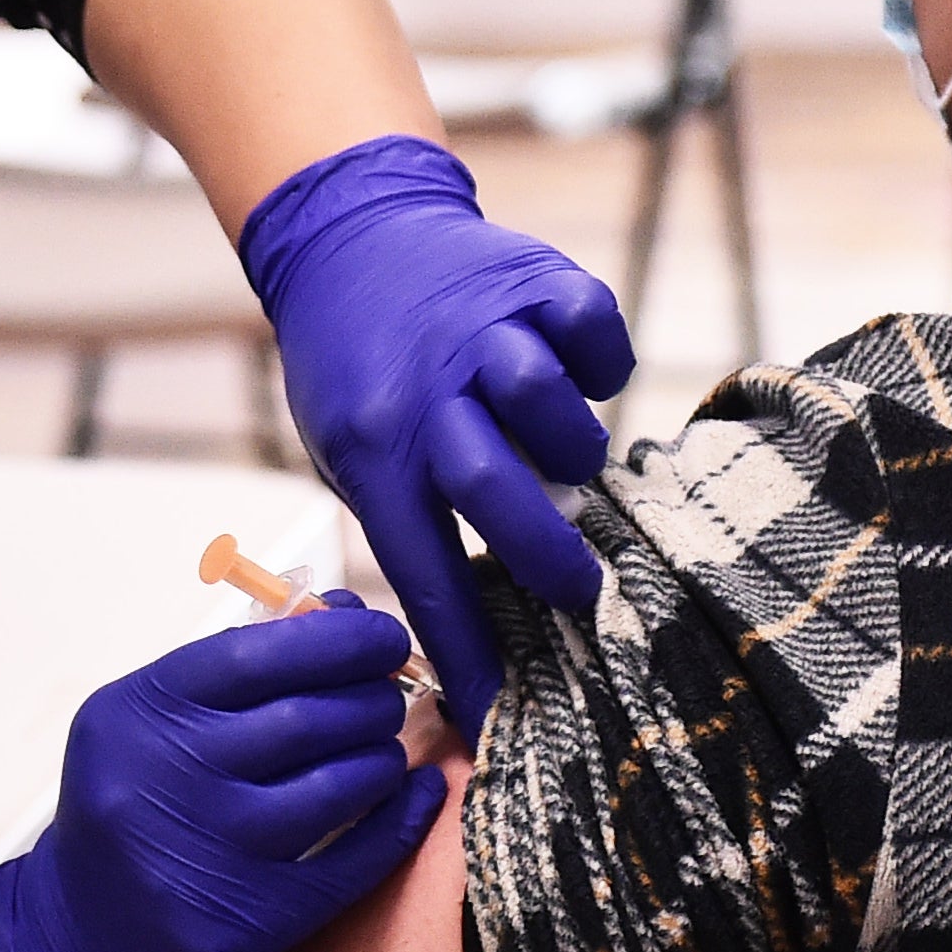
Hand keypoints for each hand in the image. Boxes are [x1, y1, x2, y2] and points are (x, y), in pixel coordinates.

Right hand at [0, 602, 440, 951]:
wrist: (74, 951)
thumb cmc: (128, 817)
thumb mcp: (147, 730)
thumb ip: (234, 673)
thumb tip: (345, 617)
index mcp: (137, 715)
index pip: (256, 654)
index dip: (337, 639)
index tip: (383, 636)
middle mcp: (166, 778)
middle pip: (306, 718)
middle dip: (370, 698)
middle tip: (389, 696)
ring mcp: (207, 853)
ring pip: (337, 786)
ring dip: (380, 759)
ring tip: (382, 753)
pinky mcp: (247, 921)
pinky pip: (353, 861)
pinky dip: (401, 821)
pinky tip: (416, 797)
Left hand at [240, 136, 633, 729]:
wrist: (351, 236)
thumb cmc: (357, 370)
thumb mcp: (349, 450)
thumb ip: (406, 517)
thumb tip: (468, 633)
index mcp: (373, 451)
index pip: (421, 571)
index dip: (465, 650)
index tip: (501, 715)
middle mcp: (426, 393)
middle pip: (492, 489)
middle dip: (546, 556)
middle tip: (577, 587)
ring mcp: (482, 330)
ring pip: (546, 404)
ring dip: (569, 446)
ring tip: (563, 456)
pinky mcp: (534, 279)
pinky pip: (593, 331)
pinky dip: (602, 364)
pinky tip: (584, 375)